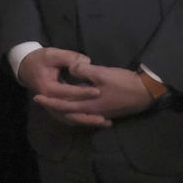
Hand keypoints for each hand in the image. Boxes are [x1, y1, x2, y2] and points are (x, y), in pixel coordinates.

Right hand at [17, 47, 109, 127]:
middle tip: (104, 117)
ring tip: (103, 123)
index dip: (83, 92)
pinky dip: (81, 120)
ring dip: (86, 122)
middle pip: (69, 113)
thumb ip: (69, 57)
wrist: (26, 67)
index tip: (98, 91)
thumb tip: (87, 62)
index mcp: (48, 88)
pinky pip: (69, 118)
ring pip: (70, 119)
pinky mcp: (55, 109)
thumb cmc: (40, 60)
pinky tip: (95, 121)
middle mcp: (49, 102)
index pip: (68, 92)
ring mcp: (51, 107)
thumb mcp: (53, 54)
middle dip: (87, 116)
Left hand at [31, 60, 153, 125]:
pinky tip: (77, 107)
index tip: (37, 97)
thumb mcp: (103, 73)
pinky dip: (79, 110)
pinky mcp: (107, 111)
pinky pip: (87, 112)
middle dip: (54, 106)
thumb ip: (84, 71)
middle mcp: (92, 112)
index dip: (50, 101)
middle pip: (69, 112)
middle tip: (40, 100)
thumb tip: (71, 68)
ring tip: (56, 102)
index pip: (64, 104)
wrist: (145, 93)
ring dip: (66, 109)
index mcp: (89, 104)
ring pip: (78, 113)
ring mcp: (100, 112)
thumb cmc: (124, 83)